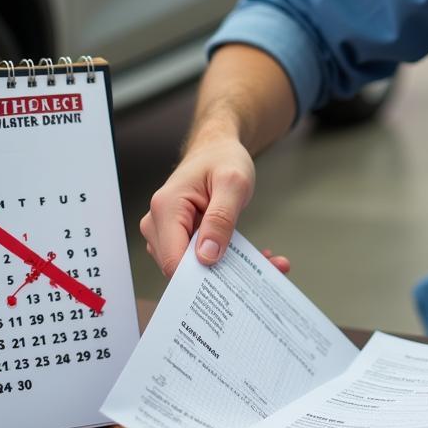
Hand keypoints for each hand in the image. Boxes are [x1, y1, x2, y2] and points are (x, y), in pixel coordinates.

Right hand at [140, 136, 288, 276]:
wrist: (217, 149)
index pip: (174, 260)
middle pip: (184, 269)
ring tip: (268, 260)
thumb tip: (207, 256)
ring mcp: (166, 233)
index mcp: (166, 208)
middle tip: (269, 267)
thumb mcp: (232, 183)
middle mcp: (158, 223)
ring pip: (194, 269)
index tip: (239, 278)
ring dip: (230, 269)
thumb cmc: (222, 159)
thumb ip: (221, 219)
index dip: (203, 276)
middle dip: (224, 274)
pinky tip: (256, 255)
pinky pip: (200, 261)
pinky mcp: (178, 238)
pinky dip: (228, 261)